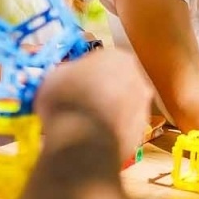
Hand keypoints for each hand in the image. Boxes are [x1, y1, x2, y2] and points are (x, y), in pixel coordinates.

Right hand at [36, 48, 152, 157]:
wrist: (82, 141)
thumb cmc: (65, 100)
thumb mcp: (54, 77)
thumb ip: (68, 73)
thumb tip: (68, 80)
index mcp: (118, 58)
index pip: (103, 60)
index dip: (86, 72)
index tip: (74, 83)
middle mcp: (138, 79)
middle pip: (118, 81)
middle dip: (103, 91)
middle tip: (80, 103)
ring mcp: (143, 107)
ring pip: (124, 105)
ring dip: (110, 112)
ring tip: (85, 124)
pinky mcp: (141, 133)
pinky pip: (124, 128)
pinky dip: (113, 132)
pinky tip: (95, 138)